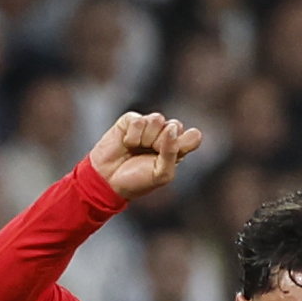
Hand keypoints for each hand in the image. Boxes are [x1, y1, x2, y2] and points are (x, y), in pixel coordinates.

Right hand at [86, 111, 204, 201]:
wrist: (107, 181)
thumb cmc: (136, 180)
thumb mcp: (161, 174)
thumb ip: (172, 153)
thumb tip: (171, 128)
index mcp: (176, 148)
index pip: (193, 136)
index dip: (185, 143)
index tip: (174, 155)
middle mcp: (164, 135)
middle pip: (176, 125)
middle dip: (163, 142)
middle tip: (150, 154)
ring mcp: (148, 127)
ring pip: (157, 119)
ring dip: (147, 138)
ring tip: (137, 148)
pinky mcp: (131, 121)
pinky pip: (139, 120)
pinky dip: (133, 135)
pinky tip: (127, 143)